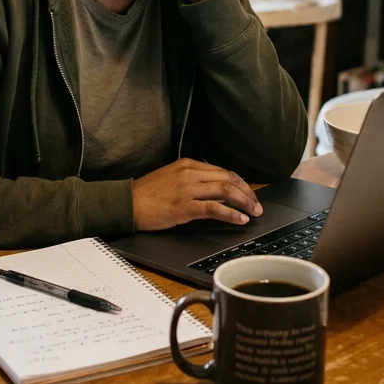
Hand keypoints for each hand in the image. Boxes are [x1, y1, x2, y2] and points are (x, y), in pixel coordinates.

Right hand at [132, 158, 263, 230]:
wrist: (127, 203)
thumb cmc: (147, 194)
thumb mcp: (172, 179)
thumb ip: (193, 181)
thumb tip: (216, 193)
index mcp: (188, 164)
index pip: (222, 170)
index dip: (240, 183)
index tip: (249, 193)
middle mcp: (190, 173)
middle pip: (228, 178)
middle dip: (247, 192)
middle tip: (257, 205)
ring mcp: (187, 188)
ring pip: (225, 190)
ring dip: (244, 201)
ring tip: (254, 212)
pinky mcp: (184, 206)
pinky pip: (214, 208)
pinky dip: (231, 213)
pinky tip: (240, 219)